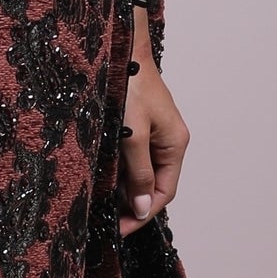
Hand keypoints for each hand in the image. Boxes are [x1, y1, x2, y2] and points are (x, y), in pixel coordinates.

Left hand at [118, 54, 188, 236]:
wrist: (119, 48)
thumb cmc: (128, 85)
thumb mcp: (132, 134)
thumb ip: (139, 173)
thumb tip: (144, 209)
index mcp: (174, 144)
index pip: (165, 192)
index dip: (143, 214)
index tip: (119, 229)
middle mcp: (168, 141)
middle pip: (155, 185)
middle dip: (133, 205)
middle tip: (107, 221)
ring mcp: (155, 133)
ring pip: (143, 172)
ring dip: (125, 189)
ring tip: (102, 203)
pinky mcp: (140, 126)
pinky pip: (134, 157)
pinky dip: (120, 171)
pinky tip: (103, 178)